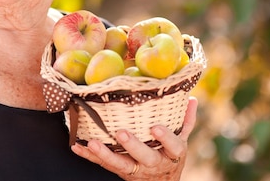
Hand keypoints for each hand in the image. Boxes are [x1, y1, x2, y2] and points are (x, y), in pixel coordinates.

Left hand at [71, 96, 197, 179]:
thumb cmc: (169, 155)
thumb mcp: (181, 140)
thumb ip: (185, 121)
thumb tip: (192, 98)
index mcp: (171, 154)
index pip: (173, 146)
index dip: (165, 138)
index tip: (156, 127)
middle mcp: (153, 163)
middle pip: (145, 157)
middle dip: (133, 146)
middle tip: (121, 133)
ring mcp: (135, 169)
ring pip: (120, 164)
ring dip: (105, 154)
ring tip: (93, 143)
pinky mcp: (119, 171)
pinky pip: (103, 164)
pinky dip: (89, 156)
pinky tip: (77, 146)